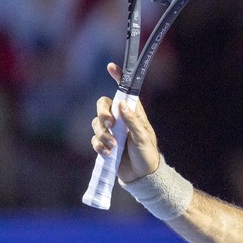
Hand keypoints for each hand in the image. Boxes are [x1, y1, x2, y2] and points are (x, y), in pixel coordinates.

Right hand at [90, 63, 159, 182]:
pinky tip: (108, 153)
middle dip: (102, 113)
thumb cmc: (147, 154)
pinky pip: (94, 139)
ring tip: (113, 146)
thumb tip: (121, 105)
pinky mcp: (104, 144)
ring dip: (102, 135)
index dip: (119, 78)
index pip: (125, 92)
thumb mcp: (143, 137)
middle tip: (109, 124)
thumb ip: (132, 121)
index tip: (111, 66)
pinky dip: (99, 146)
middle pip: (103, 105)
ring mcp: (111, 132)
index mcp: (134, 113)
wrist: (141, 176)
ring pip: (96, 123)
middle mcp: (121, 119)